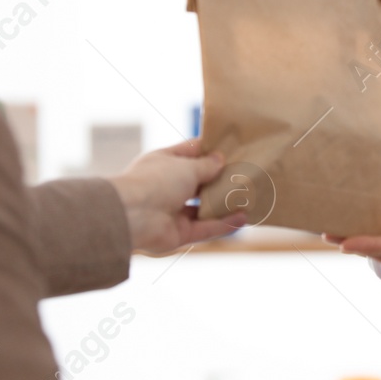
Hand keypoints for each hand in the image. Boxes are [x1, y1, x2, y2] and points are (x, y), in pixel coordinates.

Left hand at [110, 140, 246, 255]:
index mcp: (164, 162)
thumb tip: (220, 160)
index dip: (211, 149)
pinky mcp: (179, 233)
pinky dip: (223, 224)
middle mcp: (167, 186)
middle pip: (199, 181)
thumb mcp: (186, 166)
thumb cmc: (155, 181)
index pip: (190, 152)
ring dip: (224, 203)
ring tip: (249, 197)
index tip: (233, 146)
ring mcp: (172, 210)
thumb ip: (206, 165)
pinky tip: (243, 218)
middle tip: (247, 172)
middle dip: (220, 178)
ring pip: (203, 207)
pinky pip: (205, 227)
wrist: (131, 216)